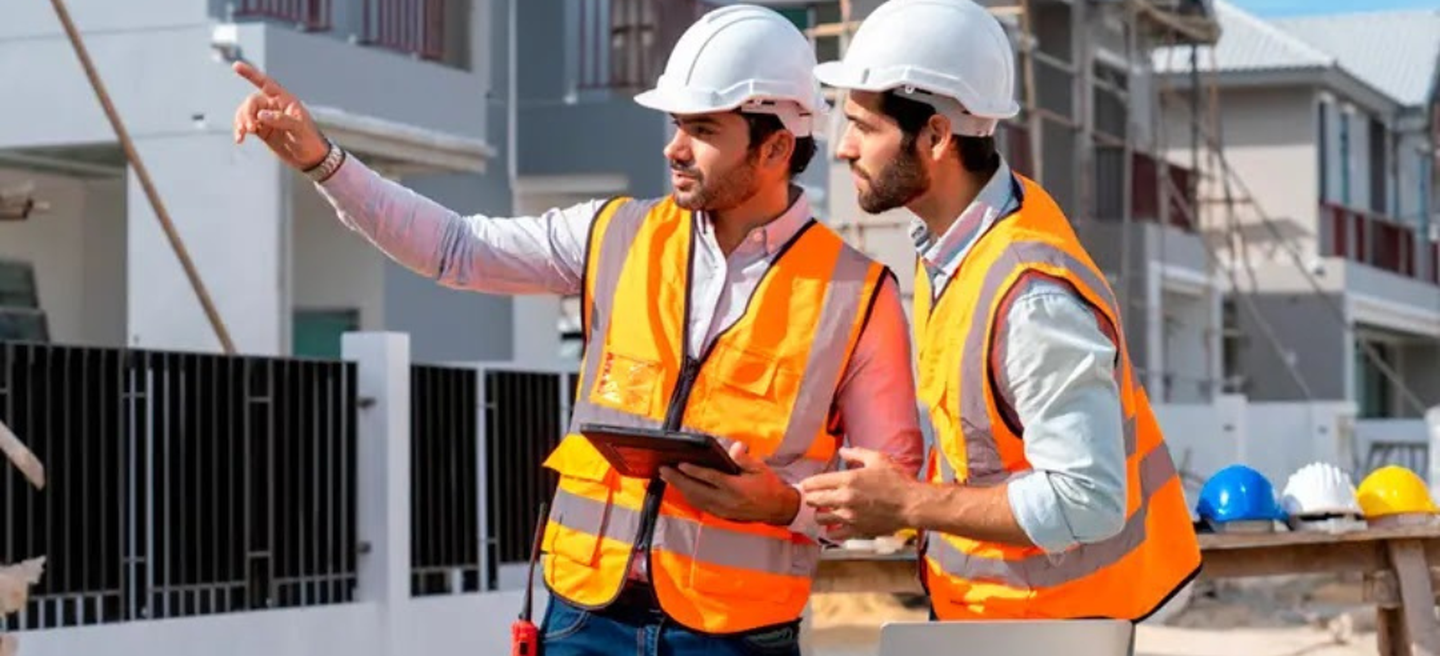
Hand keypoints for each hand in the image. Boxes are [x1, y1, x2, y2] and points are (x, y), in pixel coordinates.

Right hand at [231, 61, 329, 170]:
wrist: (310, 158)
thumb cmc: (310, 140)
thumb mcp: (300, 129)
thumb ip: (282, 120)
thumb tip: (261, 115)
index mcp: (285, 100)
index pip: (266, 84)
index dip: (250, 74)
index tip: (236, 66)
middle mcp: (274, 106)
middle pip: (252, 102)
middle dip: (247, 113)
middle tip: (250, 128)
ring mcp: (266, 117)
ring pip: (245, 113)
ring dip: (240, 122)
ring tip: (243, 134)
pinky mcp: (261, 129)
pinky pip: (245, 125)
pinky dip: (240, 130)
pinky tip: (240, 139)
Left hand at [659, 442, 799, 525]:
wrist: (777, 509)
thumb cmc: (769, 486)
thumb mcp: (760, 469)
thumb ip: (744, 459)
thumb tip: (735, 448)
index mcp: (736, 488)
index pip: (710, 478)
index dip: (693, 471)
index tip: (680, 464)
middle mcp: (726, 501)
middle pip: (696, 491)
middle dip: (678, 480)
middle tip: (663, 469)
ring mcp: (722, 510)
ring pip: (695, 500)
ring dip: (680, 488)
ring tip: (667, 477)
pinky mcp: (721, 515)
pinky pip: (701, 505)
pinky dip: (689, 496)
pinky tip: (682, 488)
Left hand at [799, 447, 918, 540]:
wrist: (911, 504)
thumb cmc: (897, 480)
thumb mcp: (877, 459)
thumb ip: (857, 454)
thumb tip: (842, 451)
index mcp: (848, 480)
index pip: (816, 482)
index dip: (807, 484)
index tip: (805, 485)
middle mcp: (844, 499)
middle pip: (814, 500)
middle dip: (810, 498)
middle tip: (812, 497)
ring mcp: (849, 516)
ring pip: (821, 518)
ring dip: (820, 514)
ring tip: (824, 511)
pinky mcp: (857, 530)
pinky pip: (836, 534)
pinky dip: (831, 531)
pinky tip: (833, 527)